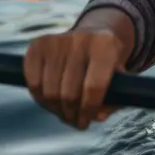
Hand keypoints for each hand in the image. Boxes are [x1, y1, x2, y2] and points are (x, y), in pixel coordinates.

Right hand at [23, 9, 134, 128]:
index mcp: (106, 45)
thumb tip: (98, 115)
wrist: (93, 34)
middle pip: (69, 93)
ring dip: (56, 110)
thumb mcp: (121, 76)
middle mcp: (81, 39)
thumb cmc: (107, 62)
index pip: (94, 86)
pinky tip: (51, 100)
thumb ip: (116, 99)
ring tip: (65, 112)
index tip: (88, 119)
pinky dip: (40, 98)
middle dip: (72, 114)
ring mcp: (57, 41)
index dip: (89, 109)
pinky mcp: (38, 45)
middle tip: (76, 121)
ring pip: (49, 92)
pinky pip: (33, 83)